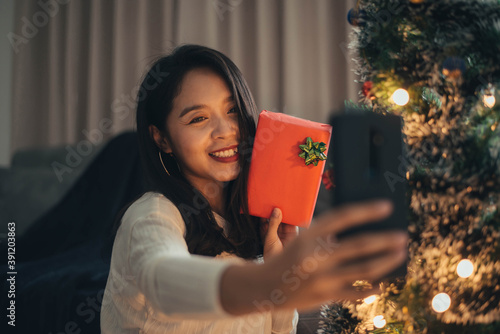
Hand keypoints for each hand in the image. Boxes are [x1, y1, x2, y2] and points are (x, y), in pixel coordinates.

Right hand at [262, 200, 407, 310]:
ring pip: (363, 270)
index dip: (367, 210)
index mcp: (308, 234)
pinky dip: (371, 289)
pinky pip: (355, 293)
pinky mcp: (324, 295)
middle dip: (385, 240)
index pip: (343, 217)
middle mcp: (315, 255)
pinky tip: (382, 284)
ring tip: (400, 254)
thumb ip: (325, 236)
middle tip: (403, 236)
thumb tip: (360, 234)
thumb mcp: (300, 240)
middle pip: (359, 245)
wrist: (262, 287)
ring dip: (386, 261)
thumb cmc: (286, 259)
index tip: (386, 206)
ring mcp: (321, 277)